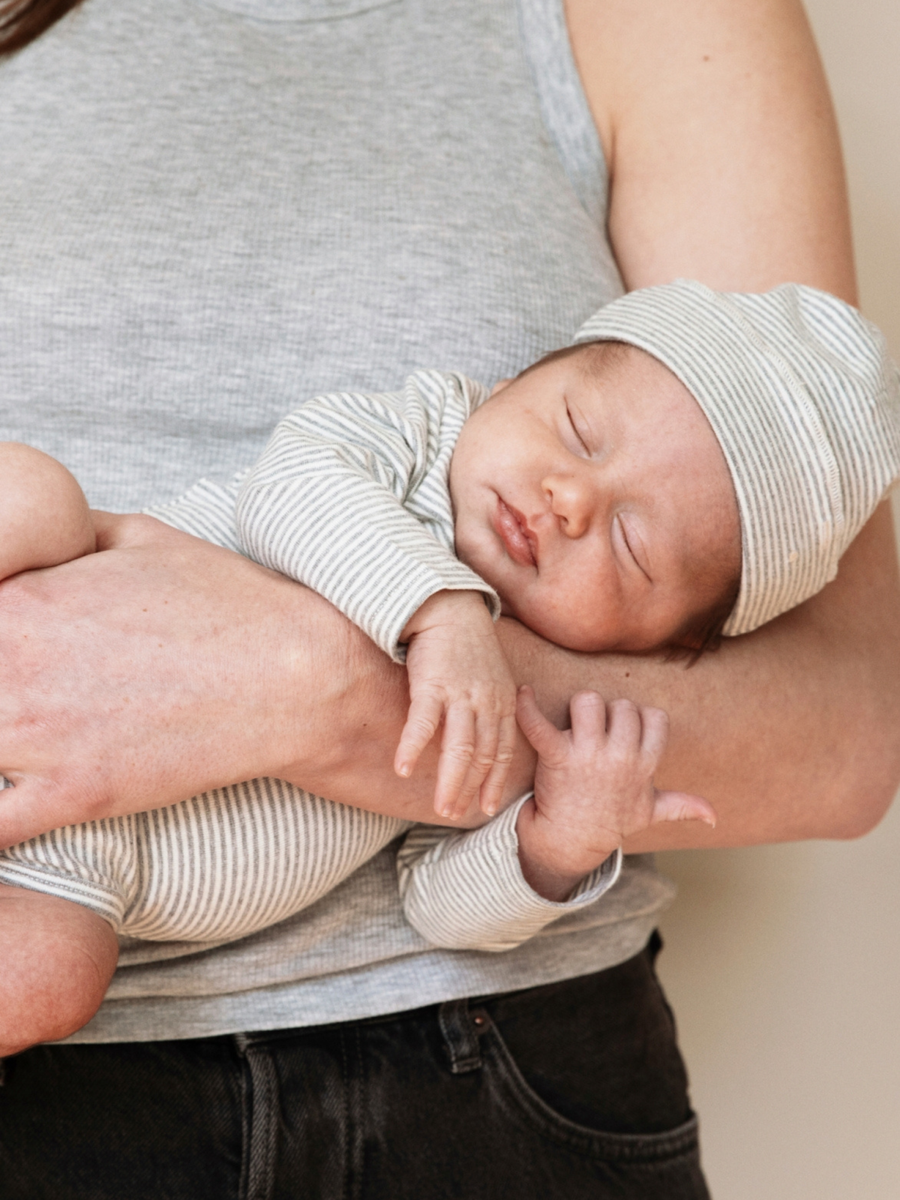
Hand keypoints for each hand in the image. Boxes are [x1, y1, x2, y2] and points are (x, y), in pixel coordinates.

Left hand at [0, 512, 391, 846]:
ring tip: (18, 730)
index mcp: (19, 600)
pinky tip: (8, 789)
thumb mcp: (136, 537)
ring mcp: (38, 740)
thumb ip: (59, 536)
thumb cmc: (223, 602)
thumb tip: (29, 534)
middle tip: (18, 687)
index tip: (6, 645)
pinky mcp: (72, 797)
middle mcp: (12, 668)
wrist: (293, 676)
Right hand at [396, 591, 516, 819]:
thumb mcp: (491, 676)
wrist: (448, 605)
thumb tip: (483, 737)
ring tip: (440, 808)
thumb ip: (491, 707)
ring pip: (459, 749)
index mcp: (503, 701)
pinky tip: (402, 769)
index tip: (486, 807)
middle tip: (456, 815)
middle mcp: (487, 702)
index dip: (495, 782)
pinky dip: (412, 748)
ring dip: (449, 782)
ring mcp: (461, 694)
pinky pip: (423, 724)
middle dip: (470, 790)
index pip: (502, 752)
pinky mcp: (433, 683)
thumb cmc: (465, 643)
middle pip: (482, 757)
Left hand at [514, 685, 714, 899]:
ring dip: (580, 708)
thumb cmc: (609, 821)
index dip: (639, 717)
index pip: (654, 717)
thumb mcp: (649, 813)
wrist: (570, 841)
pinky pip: (539, 723)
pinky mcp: (556, 756)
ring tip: (574, 725)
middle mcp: (620, 757)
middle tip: (596, 732)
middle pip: (621, 705)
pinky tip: (524, 693)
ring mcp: (588, 756)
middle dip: (609, 712)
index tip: (625, 731)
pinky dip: (527, 706)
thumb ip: (682, 806)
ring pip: (589, 701)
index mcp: (643, 765)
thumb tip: (714, 816)